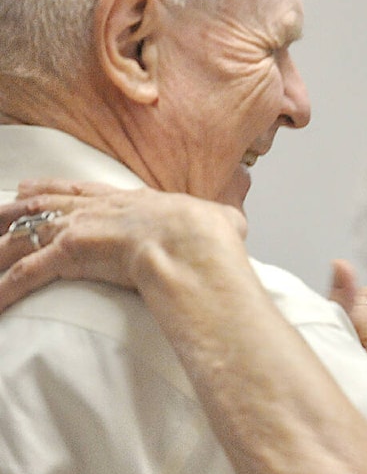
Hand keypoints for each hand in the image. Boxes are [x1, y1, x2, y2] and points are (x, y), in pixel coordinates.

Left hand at [0, 179, 246, 310]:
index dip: (55, 189)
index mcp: (130, 202)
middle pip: (43, 206)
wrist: (194, 244)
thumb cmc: (208, 236)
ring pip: (26, 235)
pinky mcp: (70, 253)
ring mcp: (81, 229)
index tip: (32, 186)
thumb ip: (222, 218)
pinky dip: (6, 288)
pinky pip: (26, 273)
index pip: (83, 192)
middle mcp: (99, 211)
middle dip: (14, 209)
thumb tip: (236, 221)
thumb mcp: (222, 219)